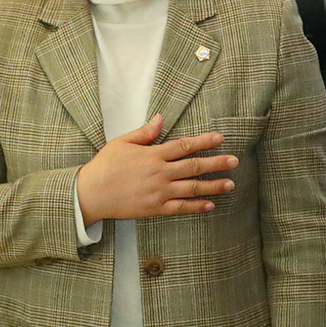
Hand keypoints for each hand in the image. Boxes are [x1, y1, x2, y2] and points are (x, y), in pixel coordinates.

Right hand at [76, 116, 237, 224]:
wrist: (91, 193)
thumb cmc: (105, 166)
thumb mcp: (123, 143)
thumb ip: (145, 132)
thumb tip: (160, 118)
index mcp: (153, 155)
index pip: (184, 146)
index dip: (204, 142)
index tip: (220, 138)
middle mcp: (160, 173)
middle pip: (194, 166)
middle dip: (217, 163)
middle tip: (234, 161)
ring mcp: (159, 192)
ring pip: (192, 188)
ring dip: (213, 186)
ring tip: (230, 183)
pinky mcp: (155, 208)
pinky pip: (181, 208)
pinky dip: (196, 207)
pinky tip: (210, 205)